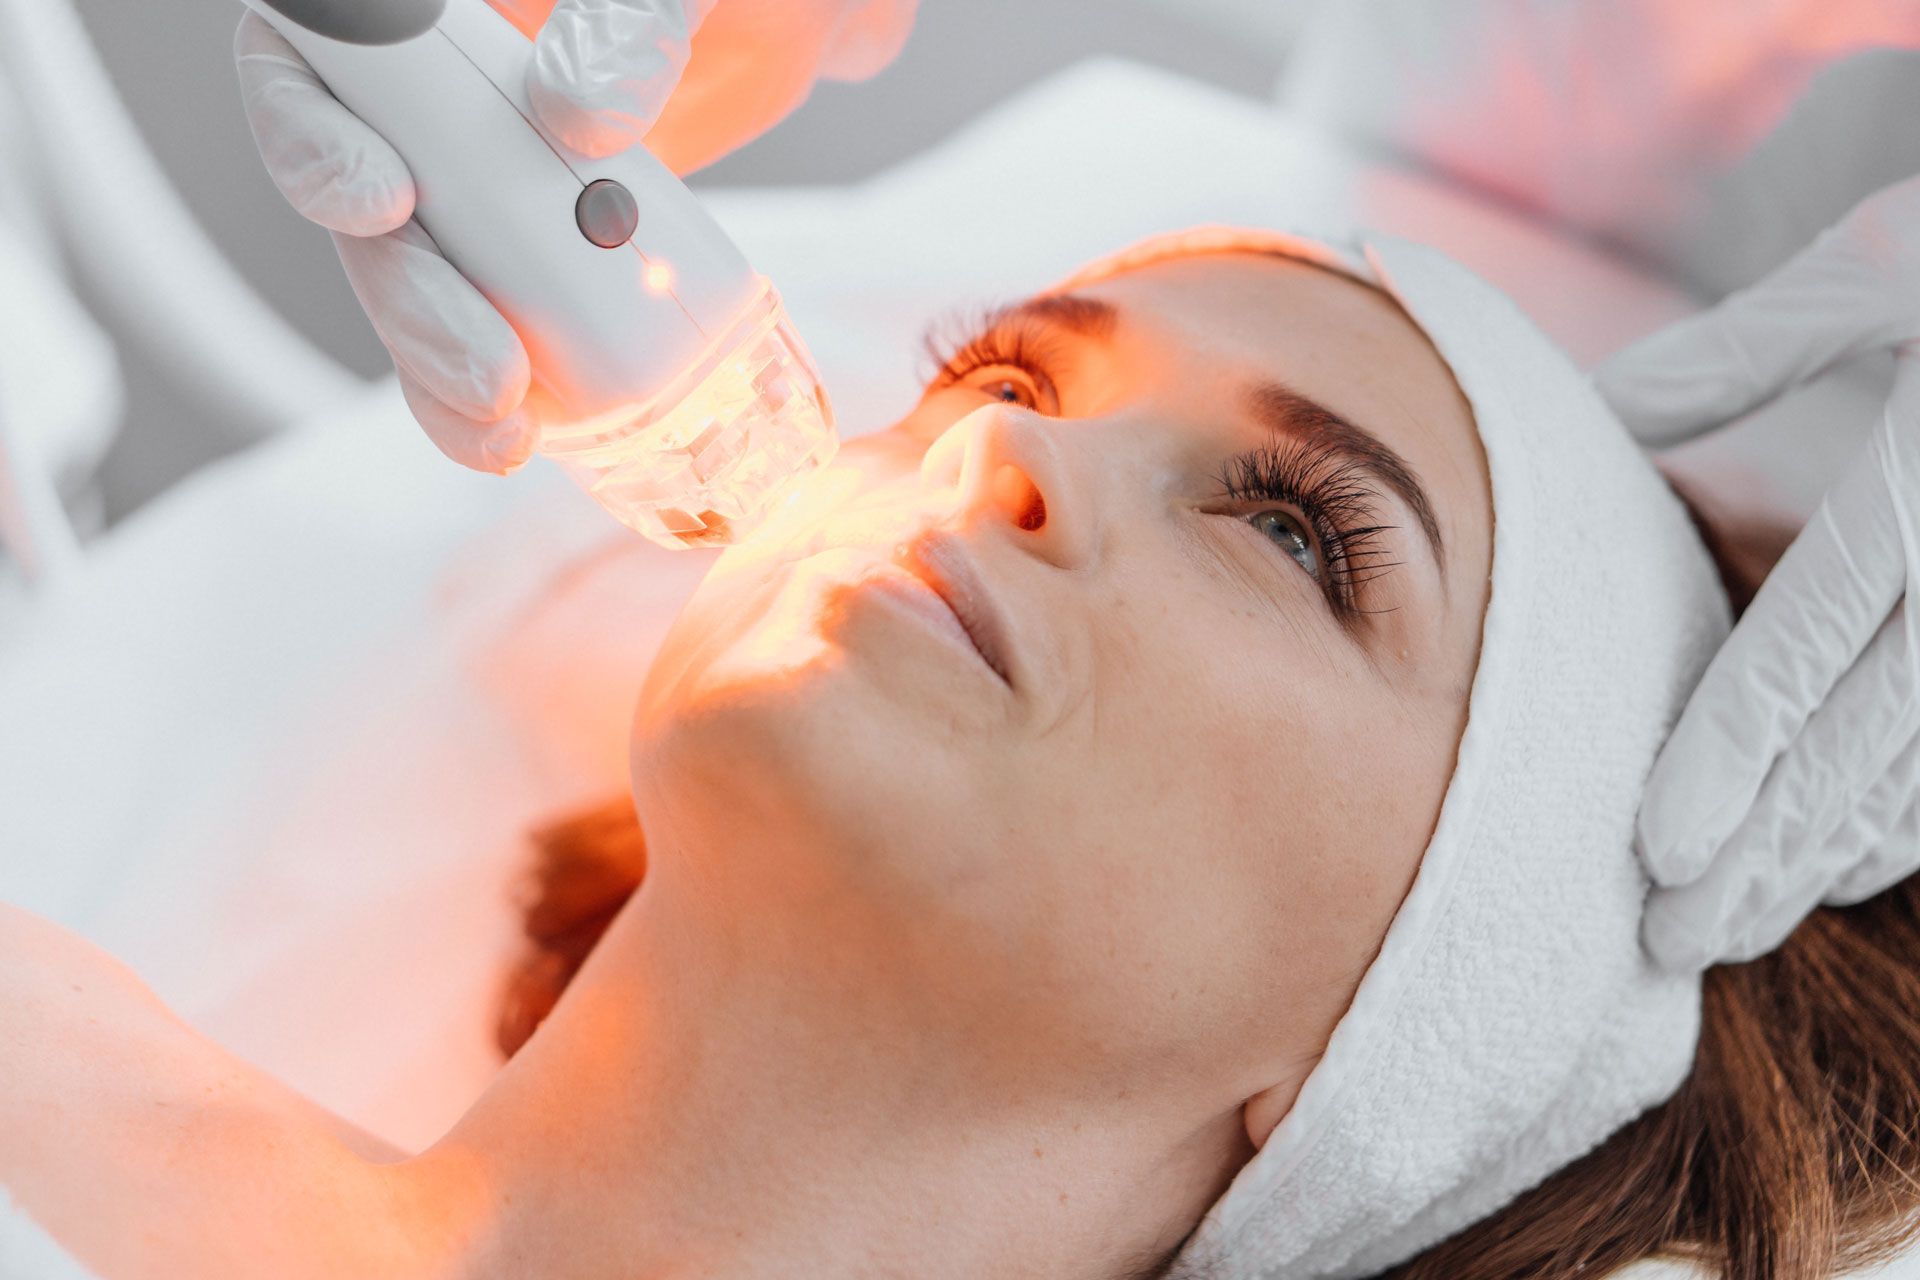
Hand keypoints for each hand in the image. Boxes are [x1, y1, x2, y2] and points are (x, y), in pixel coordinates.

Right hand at [235, 0, 915, 472]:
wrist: (801, 15)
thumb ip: (627, 23)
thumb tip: (580, 113)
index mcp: (428, 12)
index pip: (303, 62)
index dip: (312, 139)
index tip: (383, 201)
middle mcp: (431, 96)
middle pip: (366, 209)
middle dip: (413, 302)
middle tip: (489, 373)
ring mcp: (482, 180)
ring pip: (427, 284)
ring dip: (451, 367)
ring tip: (508, 430)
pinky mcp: (543, 249)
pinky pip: (506, 322)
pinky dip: (521, 385)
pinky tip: (539, 433)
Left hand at [1594, 175, 1919, 970]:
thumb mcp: (1883, 262)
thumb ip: (1741, 351)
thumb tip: (1602, 412)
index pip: (1811, 649)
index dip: (1730, 759)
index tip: (1658, 851)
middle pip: (1865, 743)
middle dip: (1766, 853)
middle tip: (1672, 941)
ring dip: (1833, 859)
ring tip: (1736, 928)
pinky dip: (1916, 820)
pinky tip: (1849, 869)